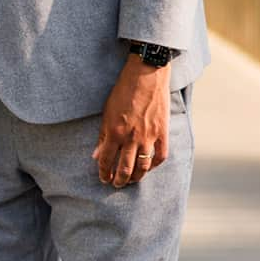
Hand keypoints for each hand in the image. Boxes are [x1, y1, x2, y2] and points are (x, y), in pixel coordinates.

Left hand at [92, 56, 170, 186]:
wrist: (146, 76)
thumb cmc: (123, 91)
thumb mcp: (107, 112)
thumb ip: (102, 135)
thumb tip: (96, 155)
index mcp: (115, 132)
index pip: (106, 161)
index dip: (104, 173)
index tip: (103, 179)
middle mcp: (131, 137)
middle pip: (125, 168)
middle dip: (119, 180)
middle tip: (116, 184)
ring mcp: (149, 136)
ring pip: (143, 166)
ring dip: (136, 177)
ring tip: (131, 180)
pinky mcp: (163, 132)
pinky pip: (160, 156)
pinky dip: (155, 165)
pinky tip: (149, 167)